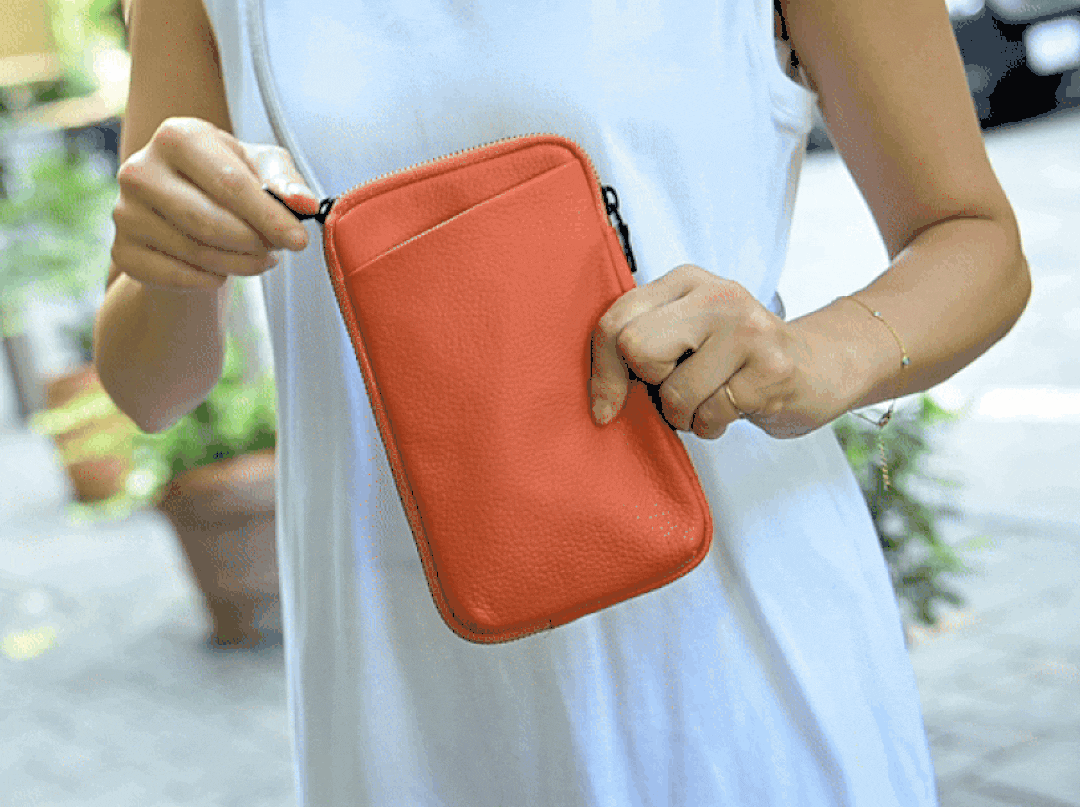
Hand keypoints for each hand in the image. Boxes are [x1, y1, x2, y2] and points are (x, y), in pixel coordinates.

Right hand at [112, 117, 315, 290]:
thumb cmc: (228, 184)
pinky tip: (223, 270)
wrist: (185, 218)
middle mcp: (140, 169)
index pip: (230, 183)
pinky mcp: (122, 251)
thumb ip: (286, 182)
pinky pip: (177, 277)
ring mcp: (125, 212)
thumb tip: (305, 204)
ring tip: (259, 257)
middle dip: (254, 243)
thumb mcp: (262, 170)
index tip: (299, 241)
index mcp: (178, 136)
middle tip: (276, 249)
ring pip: (196, 252)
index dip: (269, 217)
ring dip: (240, 263)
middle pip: (209, 222)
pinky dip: (211, 280)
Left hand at [590, 264, 835, 439]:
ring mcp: (748, 329)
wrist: (819, 366)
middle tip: (677, 385)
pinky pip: (709, 416)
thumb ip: (643, 342)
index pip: (616, 320)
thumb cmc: (736, 358)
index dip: (601, 370)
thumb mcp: (687, 333)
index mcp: (686, 280)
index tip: (604, 405)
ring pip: (674, 392)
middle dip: (649, 385)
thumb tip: (600, 393)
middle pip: (636, 348)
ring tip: (711, 397)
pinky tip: (733, 407)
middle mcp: (717, 295)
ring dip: (685, 414)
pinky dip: (711, 425)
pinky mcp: (771, 368)